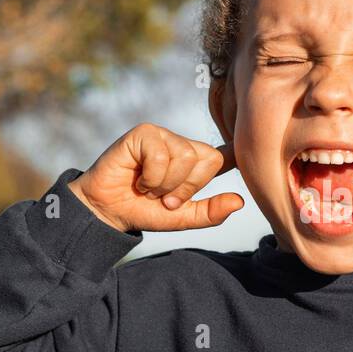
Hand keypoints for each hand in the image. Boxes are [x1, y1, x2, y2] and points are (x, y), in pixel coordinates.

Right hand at [68, 123, 243, 233]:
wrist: (108, 211)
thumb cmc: (143, 210)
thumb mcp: (182, 218)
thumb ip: (211, 212)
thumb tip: (239, 202)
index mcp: (194, 163)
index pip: (222, 156)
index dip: (236, 154)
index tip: (244, 153)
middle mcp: (182, 145)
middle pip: (208, 159)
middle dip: (187, 188)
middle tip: (165, 198)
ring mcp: (163, 136)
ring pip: (186, 157)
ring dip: (166, 184)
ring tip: (149, 189)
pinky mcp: (144, 133)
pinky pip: (161, 155)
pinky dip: (151, 177)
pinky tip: (138, 179)